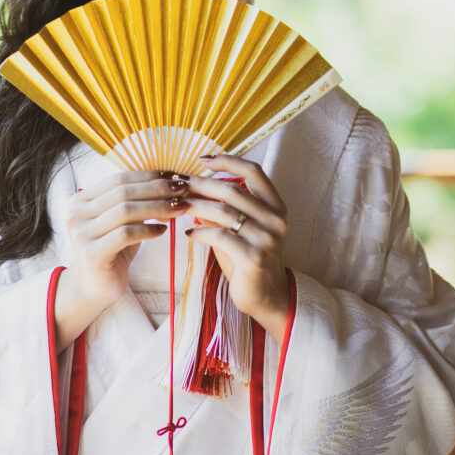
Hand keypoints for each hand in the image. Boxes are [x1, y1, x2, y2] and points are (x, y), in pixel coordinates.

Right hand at [54, 170, 188, 349]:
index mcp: (81, 200)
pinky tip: (164, 230)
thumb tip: (169, 180)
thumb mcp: (122, 221)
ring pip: (125, 211)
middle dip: (157, 189)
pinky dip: (148, 230)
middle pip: (123, 193)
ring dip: (157, 207)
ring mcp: (81, 234)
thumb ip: (135, 202)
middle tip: (182, 189)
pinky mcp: (92, 253)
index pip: (119, 179)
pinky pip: (125, 234)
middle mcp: (76, 214)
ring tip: (179, 208)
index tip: (174, 176)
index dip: (148, 176)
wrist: (94, 288)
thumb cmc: (112, 250)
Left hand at [183, 154, 290, 342]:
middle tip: (178, 184)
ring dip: (196, 206)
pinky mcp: (254, 257)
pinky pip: (221, 236)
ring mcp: (267, 238)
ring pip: (224, 212)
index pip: (254, 171)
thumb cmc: (248, 258)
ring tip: (178, 206)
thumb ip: (223, 208)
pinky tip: (188, 234)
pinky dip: (201, 232)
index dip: (228, 161)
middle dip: (201, 185)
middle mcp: (276, 219)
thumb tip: (192, 187)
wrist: (265, 295)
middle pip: (233, 190)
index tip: (202, 159)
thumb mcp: (239, 229)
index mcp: (276, 205)